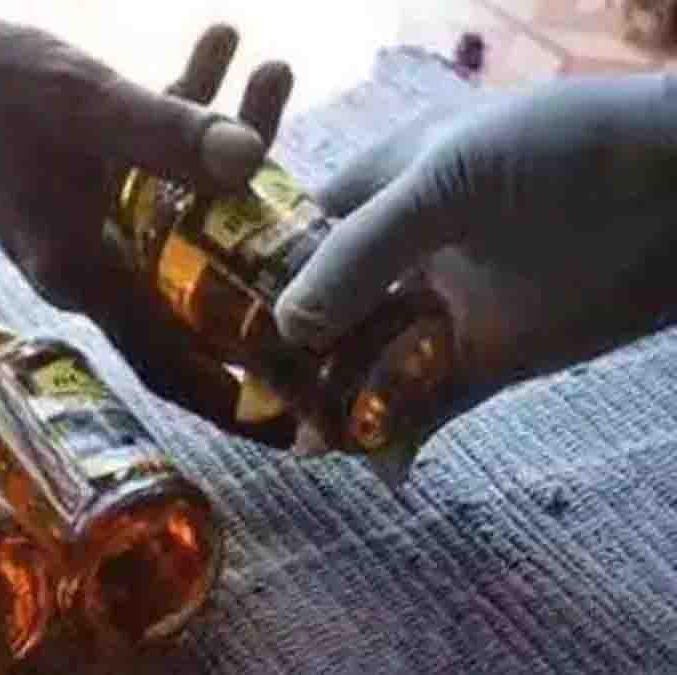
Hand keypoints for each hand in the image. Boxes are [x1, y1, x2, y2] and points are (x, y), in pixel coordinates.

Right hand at [0, 21, 297, 443]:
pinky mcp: (86, 185)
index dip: (242, 397)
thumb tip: (253, 159)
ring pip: (187, 206)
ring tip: (275, 70)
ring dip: (236, 146)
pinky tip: (218, 46)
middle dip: (270, 233)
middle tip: (335, 201)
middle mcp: (93, 266)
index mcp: (88, 275)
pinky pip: (157, 163)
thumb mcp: (80, 105)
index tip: (308, 413)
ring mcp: (92, 227)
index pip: (175, 364)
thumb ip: (167, 133)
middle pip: (202, 277)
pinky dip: (189, 117)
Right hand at [275, 73, 676, 458]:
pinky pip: (429, 403)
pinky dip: (402, 434)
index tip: (219, 333)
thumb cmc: (558, 154)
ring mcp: (442, 307)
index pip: (292, 240)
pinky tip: (379, 463)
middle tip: (261, 406)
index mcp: (376, 190)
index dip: (254, 283)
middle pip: (324, 313)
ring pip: (369, 364)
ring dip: (341, 403)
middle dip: (292, 358)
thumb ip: (361, 253)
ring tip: (312, 445)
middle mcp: (400, 252)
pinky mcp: (487, 358)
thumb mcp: (444, 181)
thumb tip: (287, 328)